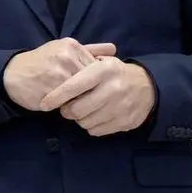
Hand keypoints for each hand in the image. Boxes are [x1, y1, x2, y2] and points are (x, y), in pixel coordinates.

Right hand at [1, 38, 116, 110]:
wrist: (12, 76)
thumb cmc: (40, 63)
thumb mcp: (63, 50)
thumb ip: (90, 50)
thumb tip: (114, 49)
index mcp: (71, 45)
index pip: (96, 66)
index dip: (95, 80)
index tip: (90, 86)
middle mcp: (66, 56)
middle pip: (91, 80)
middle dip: (88, 91)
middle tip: (85, 97)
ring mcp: (59, 73)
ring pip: (82, 93)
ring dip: (80, 100)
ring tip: (74, 101)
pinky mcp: (52, 90)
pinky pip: (70, 103)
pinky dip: (69, 106)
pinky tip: (64, 105)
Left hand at [40, 57, 155, 135]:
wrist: (147, 86)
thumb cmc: (114, 72)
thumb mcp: (100, 62)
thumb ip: (80, 66)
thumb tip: (55, 77)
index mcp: (103, 70)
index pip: (74, 85)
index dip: (56, 96)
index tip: (44, 103)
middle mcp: (113, 89)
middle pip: (78, 109)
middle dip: (66, 111)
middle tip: (65, 108)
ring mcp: (121, 107)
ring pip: (86, 122)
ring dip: (78, 119)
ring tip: (81, 111)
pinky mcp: (125, 122)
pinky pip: (97, 130)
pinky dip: (91, 126)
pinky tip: (93, 117)